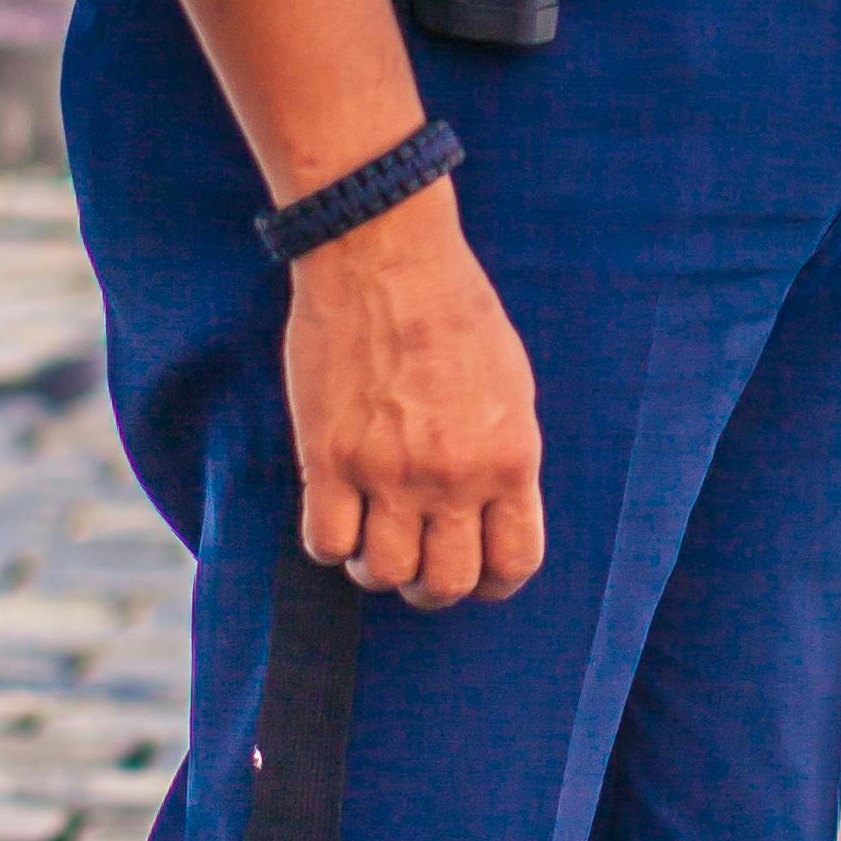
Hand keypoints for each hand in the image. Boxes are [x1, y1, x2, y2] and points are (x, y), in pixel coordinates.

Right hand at [284, 189, 544, 609]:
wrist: (386, 254)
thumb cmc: (453, 308)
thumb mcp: (510, 384)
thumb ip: (503, 453)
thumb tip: (491, 506)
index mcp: (510, 457)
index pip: (514, 562)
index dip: (493, 582)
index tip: (475, 573)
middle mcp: (454, 476)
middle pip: (448, 583)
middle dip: (432, 586)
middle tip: (415, 559)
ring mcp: (389, 471)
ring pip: (385, 574)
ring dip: (376, 567)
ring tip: (370, 536)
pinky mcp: (329, 458)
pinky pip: (325, 542)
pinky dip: (329, 542)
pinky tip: (333, 511)